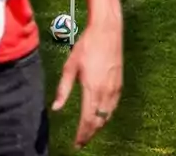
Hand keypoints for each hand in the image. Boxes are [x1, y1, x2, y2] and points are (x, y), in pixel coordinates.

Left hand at [52, 21, 122, 149]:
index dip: (82, 134)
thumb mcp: (70, 67)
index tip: (76, 143)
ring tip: (89, 132)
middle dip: (90, 133)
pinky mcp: (119, 84)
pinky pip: (113, 107)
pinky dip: (107, 116)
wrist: (107, 32)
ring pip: (107, 116)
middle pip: (98, 121)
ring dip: (98, 126)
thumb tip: (56, 107)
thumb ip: (64, 89)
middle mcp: (105, 92)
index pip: (87, 119)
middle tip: (81, 141)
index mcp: (92, 89)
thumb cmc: (87, 46)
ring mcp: (115, 89)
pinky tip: (101, 117)